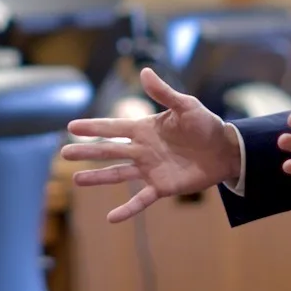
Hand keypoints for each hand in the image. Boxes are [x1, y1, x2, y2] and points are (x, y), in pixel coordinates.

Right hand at [60, 68, 240, 222]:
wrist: (225, 150)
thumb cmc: (205, 125)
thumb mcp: (186, 105)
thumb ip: (163, 92)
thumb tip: (144, 72)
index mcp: (145, 129)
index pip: (113, 127)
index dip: (93, 127)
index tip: (71, 126)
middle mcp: (142, 149)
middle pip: (109, 151)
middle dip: (87, 151)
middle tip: (65, 153)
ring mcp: (150, 169)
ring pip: (118, 174)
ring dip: (97, 177)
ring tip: (76, 180)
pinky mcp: (161, 187)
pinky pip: (140, 200)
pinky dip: (127, 209)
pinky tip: (111, 217)